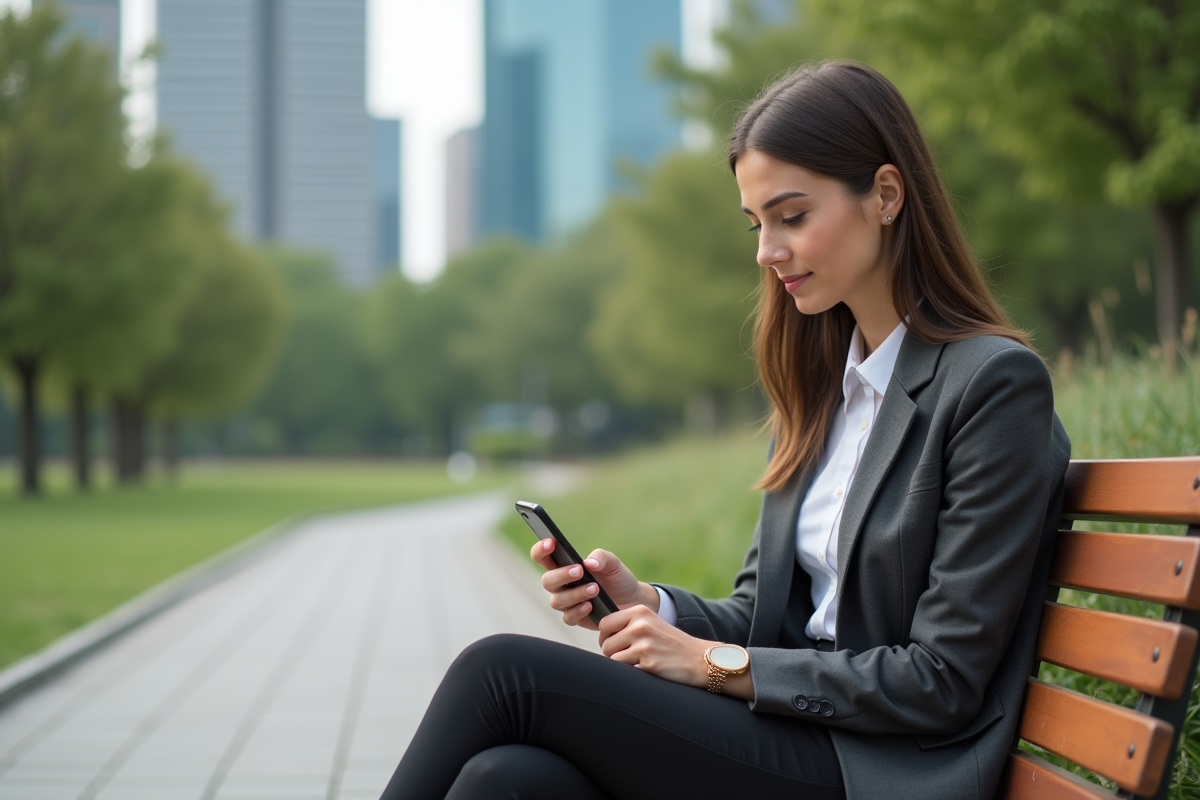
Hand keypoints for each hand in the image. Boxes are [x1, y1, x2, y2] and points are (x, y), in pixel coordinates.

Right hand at [530, 540, 659, 630]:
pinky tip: (591, 605)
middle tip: (579, 571)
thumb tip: (588, 563)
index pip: (543, 557)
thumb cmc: (617, 578)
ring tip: (595, 589)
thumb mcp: (613, 563)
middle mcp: (561, 584)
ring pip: (557, 600)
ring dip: (574, 594)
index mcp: (564, 566)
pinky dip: (578, 610)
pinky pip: (568, 617)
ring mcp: (567, 602)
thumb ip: (601, 558)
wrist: (632, 600)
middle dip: (561, 575)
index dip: (541, 550)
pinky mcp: (576, 617)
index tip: (551, 543)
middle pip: (547, 580)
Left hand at [598, 606, 754, 698]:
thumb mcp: (651, 624)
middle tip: (628, 657)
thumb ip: (627, 624)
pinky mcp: (648, 663)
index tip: (614, 644)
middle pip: (605, 644)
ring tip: (637, 663)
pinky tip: (645, 670)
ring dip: (620, 666)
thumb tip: (599, 635)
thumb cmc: (670, 644)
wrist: (699, 659)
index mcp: (639, 611)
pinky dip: (631, 674)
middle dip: (611, 654)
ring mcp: (644, 644)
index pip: (604, 624)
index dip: (605, 637)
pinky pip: (624, 672)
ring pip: (612, 659)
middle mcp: (640, 625)